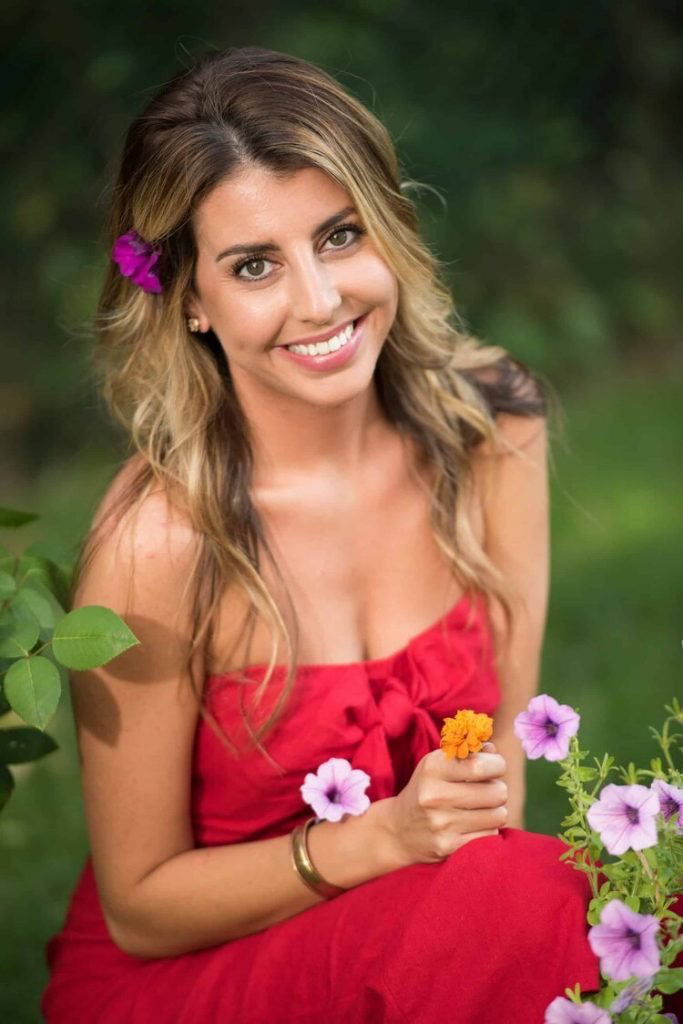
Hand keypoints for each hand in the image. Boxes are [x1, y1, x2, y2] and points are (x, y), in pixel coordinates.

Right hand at [378, 742, 507, 865]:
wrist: (398, 830)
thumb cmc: (427, 790)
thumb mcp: (438, 765)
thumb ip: (467, 753)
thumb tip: (493, 749)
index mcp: (432, 768)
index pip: (480, 765)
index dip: (497, 765)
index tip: (494, 767)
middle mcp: (435, 795)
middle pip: (496, 792)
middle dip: (497, 790)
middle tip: (487, 791)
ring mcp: (442, 824)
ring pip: (498, 815)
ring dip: (495, 811)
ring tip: (481, 809)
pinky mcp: (449, 847)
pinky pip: (491, 836)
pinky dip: (488, 830)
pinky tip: (474, 826)